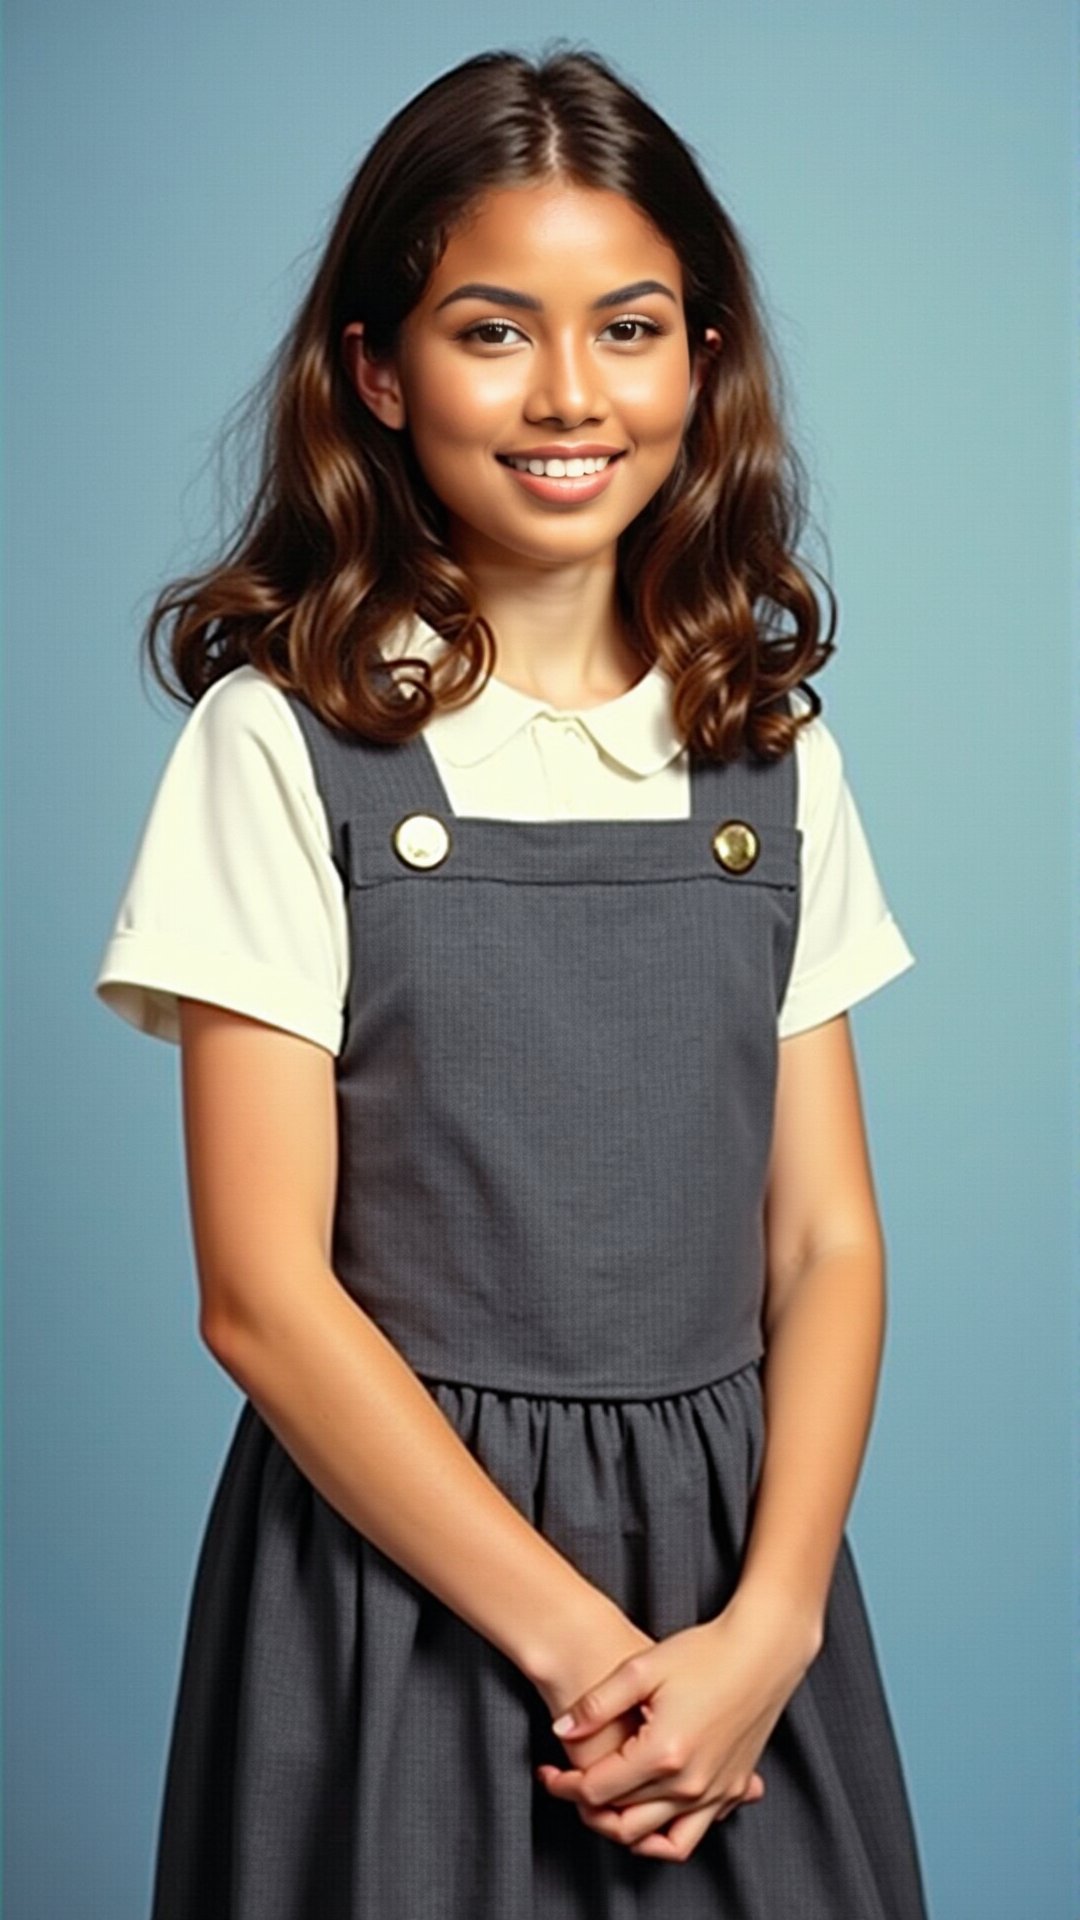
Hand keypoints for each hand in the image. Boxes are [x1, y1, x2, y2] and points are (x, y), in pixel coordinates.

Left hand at [536, 1592, 819, 1860]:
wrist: (763, 1650)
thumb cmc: (704, 1652)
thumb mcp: (641, 1668)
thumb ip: (597, 1703)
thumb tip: (561, 1729)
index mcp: (663, 1754)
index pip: (597, 1791)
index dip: (564, 1784)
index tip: (548, 1771)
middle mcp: (690, 1784)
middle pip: (622, 1820)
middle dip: (586, 1808)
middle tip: (568, 1784)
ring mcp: (715, 1792)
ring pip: (657, 1839)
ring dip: (624, 1829)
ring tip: (605, 1805)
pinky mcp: (732, 1789)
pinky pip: (692, 1833)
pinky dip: (664, 1833)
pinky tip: (649, 1810)